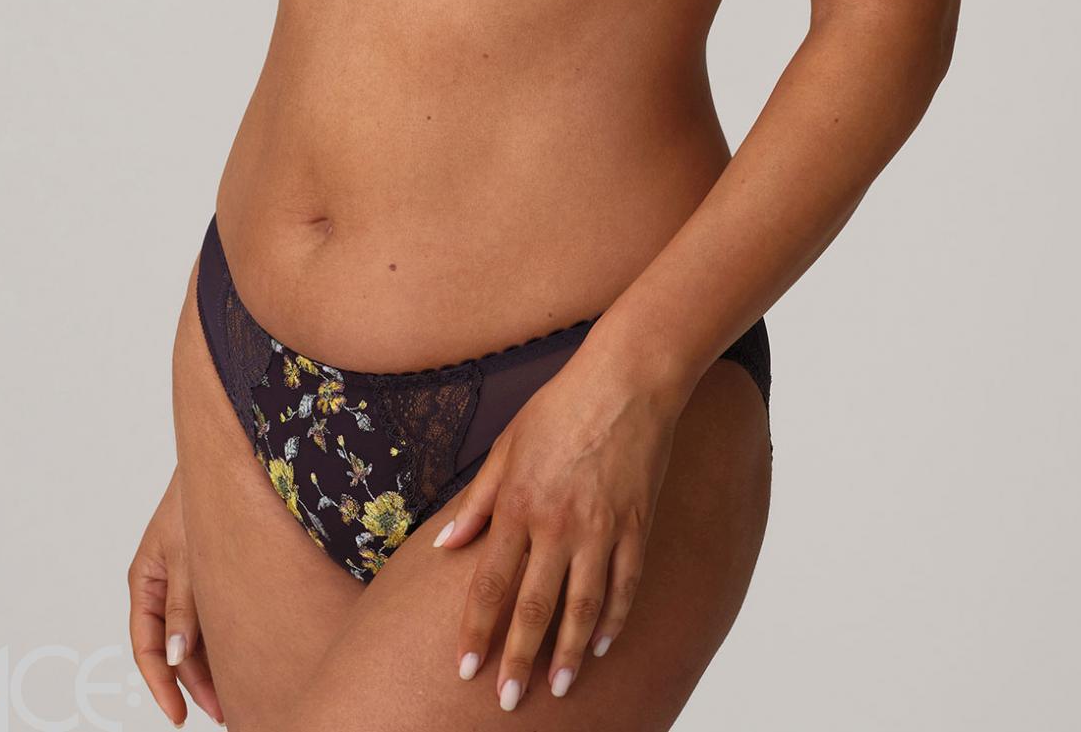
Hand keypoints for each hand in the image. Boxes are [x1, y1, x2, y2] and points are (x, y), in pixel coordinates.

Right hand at [127, 467, 223, 726]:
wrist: (224, 455)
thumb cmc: (195, 498)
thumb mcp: (187, 556)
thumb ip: (183, 606)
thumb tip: (178, 658)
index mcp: (145, 580)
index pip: (147, 646)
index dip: (161, 685)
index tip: (179, 715)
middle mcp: (162, 584)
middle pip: (174, 647)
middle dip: (195, 683)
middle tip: (224, 711)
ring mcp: (185, 578)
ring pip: (194, 633)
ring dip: (211, 663)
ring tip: (237, 693)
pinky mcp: (208, 570)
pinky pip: (210, 613)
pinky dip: (221, 636)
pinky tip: (242, 654)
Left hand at [431, 339, 680, 710]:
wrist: (627, 380)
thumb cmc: (560, 406)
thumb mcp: (506, 445)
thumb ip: (478, 500)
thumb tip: (444, 545)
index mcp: (519, 503)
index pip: (490, 583)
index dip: (476, 630)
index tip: (464, 669)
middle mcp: (557, 523)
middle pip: (533, 607)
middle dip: (517, 660)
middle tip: (507, 702)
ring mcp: (601, 528)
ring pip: (582, 608)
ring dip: (567, 655)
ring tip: (556, 689)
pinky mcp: (636, 526)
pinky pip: (625, 585)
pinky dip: (614, 621)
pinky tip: (602, 645)